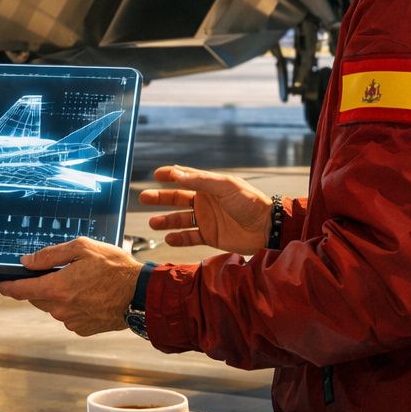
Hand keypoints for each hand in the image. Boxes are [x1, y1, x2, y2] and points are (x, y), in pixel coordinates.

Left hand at [0, 237, 141, 335]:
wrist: (141, 294)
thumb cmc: (115, 268)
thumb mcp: (82, 248)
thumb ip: (50, 255)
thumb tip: (27, 261)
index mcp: (56, 288)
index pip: (19, 290)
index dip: (6, 286)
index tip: (0, 282)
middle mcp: (60, 308)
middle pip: (36, 297)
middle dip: (39, 285)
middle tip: (56, 271)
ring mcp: (71, 321)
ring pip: (52, 306)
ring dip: (58, 294)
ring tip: (80, 280)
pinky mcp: (83, 329)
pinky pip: (68, 315)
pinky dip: (72, 305)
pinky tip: (88, 294)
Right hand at [140, 165, 272, 255]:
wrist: (266, 228)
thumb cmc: (249, 202)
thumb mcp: (226, 186)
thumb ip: (201, 180)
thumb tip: (177, 174)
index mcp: (209, 186)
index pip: (186, 177)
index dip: (170, 174)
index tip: (156, 174)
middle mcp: (205, 202)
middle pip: (177, 198)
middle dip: (160, 198)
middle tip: (144, 197)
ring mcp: (207, 219)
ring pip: (180, 219)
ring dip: (166, 220)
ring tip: (153, 223)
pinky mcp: (210, 236)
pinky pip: (189, 237)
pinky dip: (178, 238)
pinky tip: (168, 238)